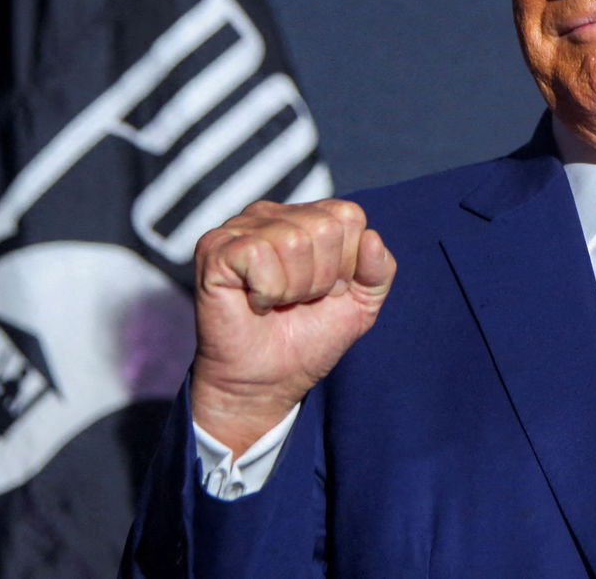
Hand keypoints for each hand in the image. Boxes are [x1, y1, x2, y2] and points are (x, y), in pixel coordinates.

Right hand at [189, 198, 394, 454]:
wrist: (266, 382)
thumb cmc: (308, 338)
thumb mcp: (361, 304)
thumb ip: (380, 270)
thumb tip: (372, 236)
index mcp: (307, 217)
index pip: (348, 216)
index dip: (346, 263)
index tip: (326, 290)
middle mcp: (272, 214)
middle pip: (324, 228)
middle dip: (321, 278)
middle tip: (298, 300)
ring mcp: (239, 227)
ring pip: (293, 241)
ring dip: (293, 287)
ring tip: (277, 302)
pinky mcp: (215, 248)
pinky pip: (259, 254)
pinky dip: (267, 290)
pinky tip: (255, 301)